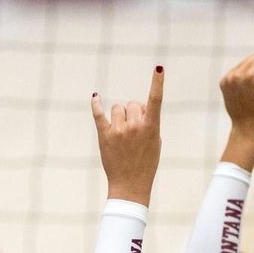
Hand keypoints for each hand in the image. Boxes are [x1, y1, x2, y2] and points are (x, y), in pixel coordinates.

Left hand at [92, 67, 163, 205]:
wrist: (130, 184)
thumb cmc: (146, 163)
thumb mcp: (155, 143)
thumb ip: (149, 123)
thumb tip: (138, 108)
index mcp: (151, 127)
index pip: (155, 100)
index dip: (157, 83)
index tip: (158, 68)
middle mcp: (135, 126)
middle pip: (132, 104)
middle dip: (134, 112)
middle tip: (134, 129)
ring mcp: (119, 130)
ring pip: (118, 108)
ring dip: (120, 116)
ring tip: (122, 132)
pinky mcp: (104, 136)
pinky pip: (99, 114)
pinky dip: (96, 105)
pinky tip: (95, 97)